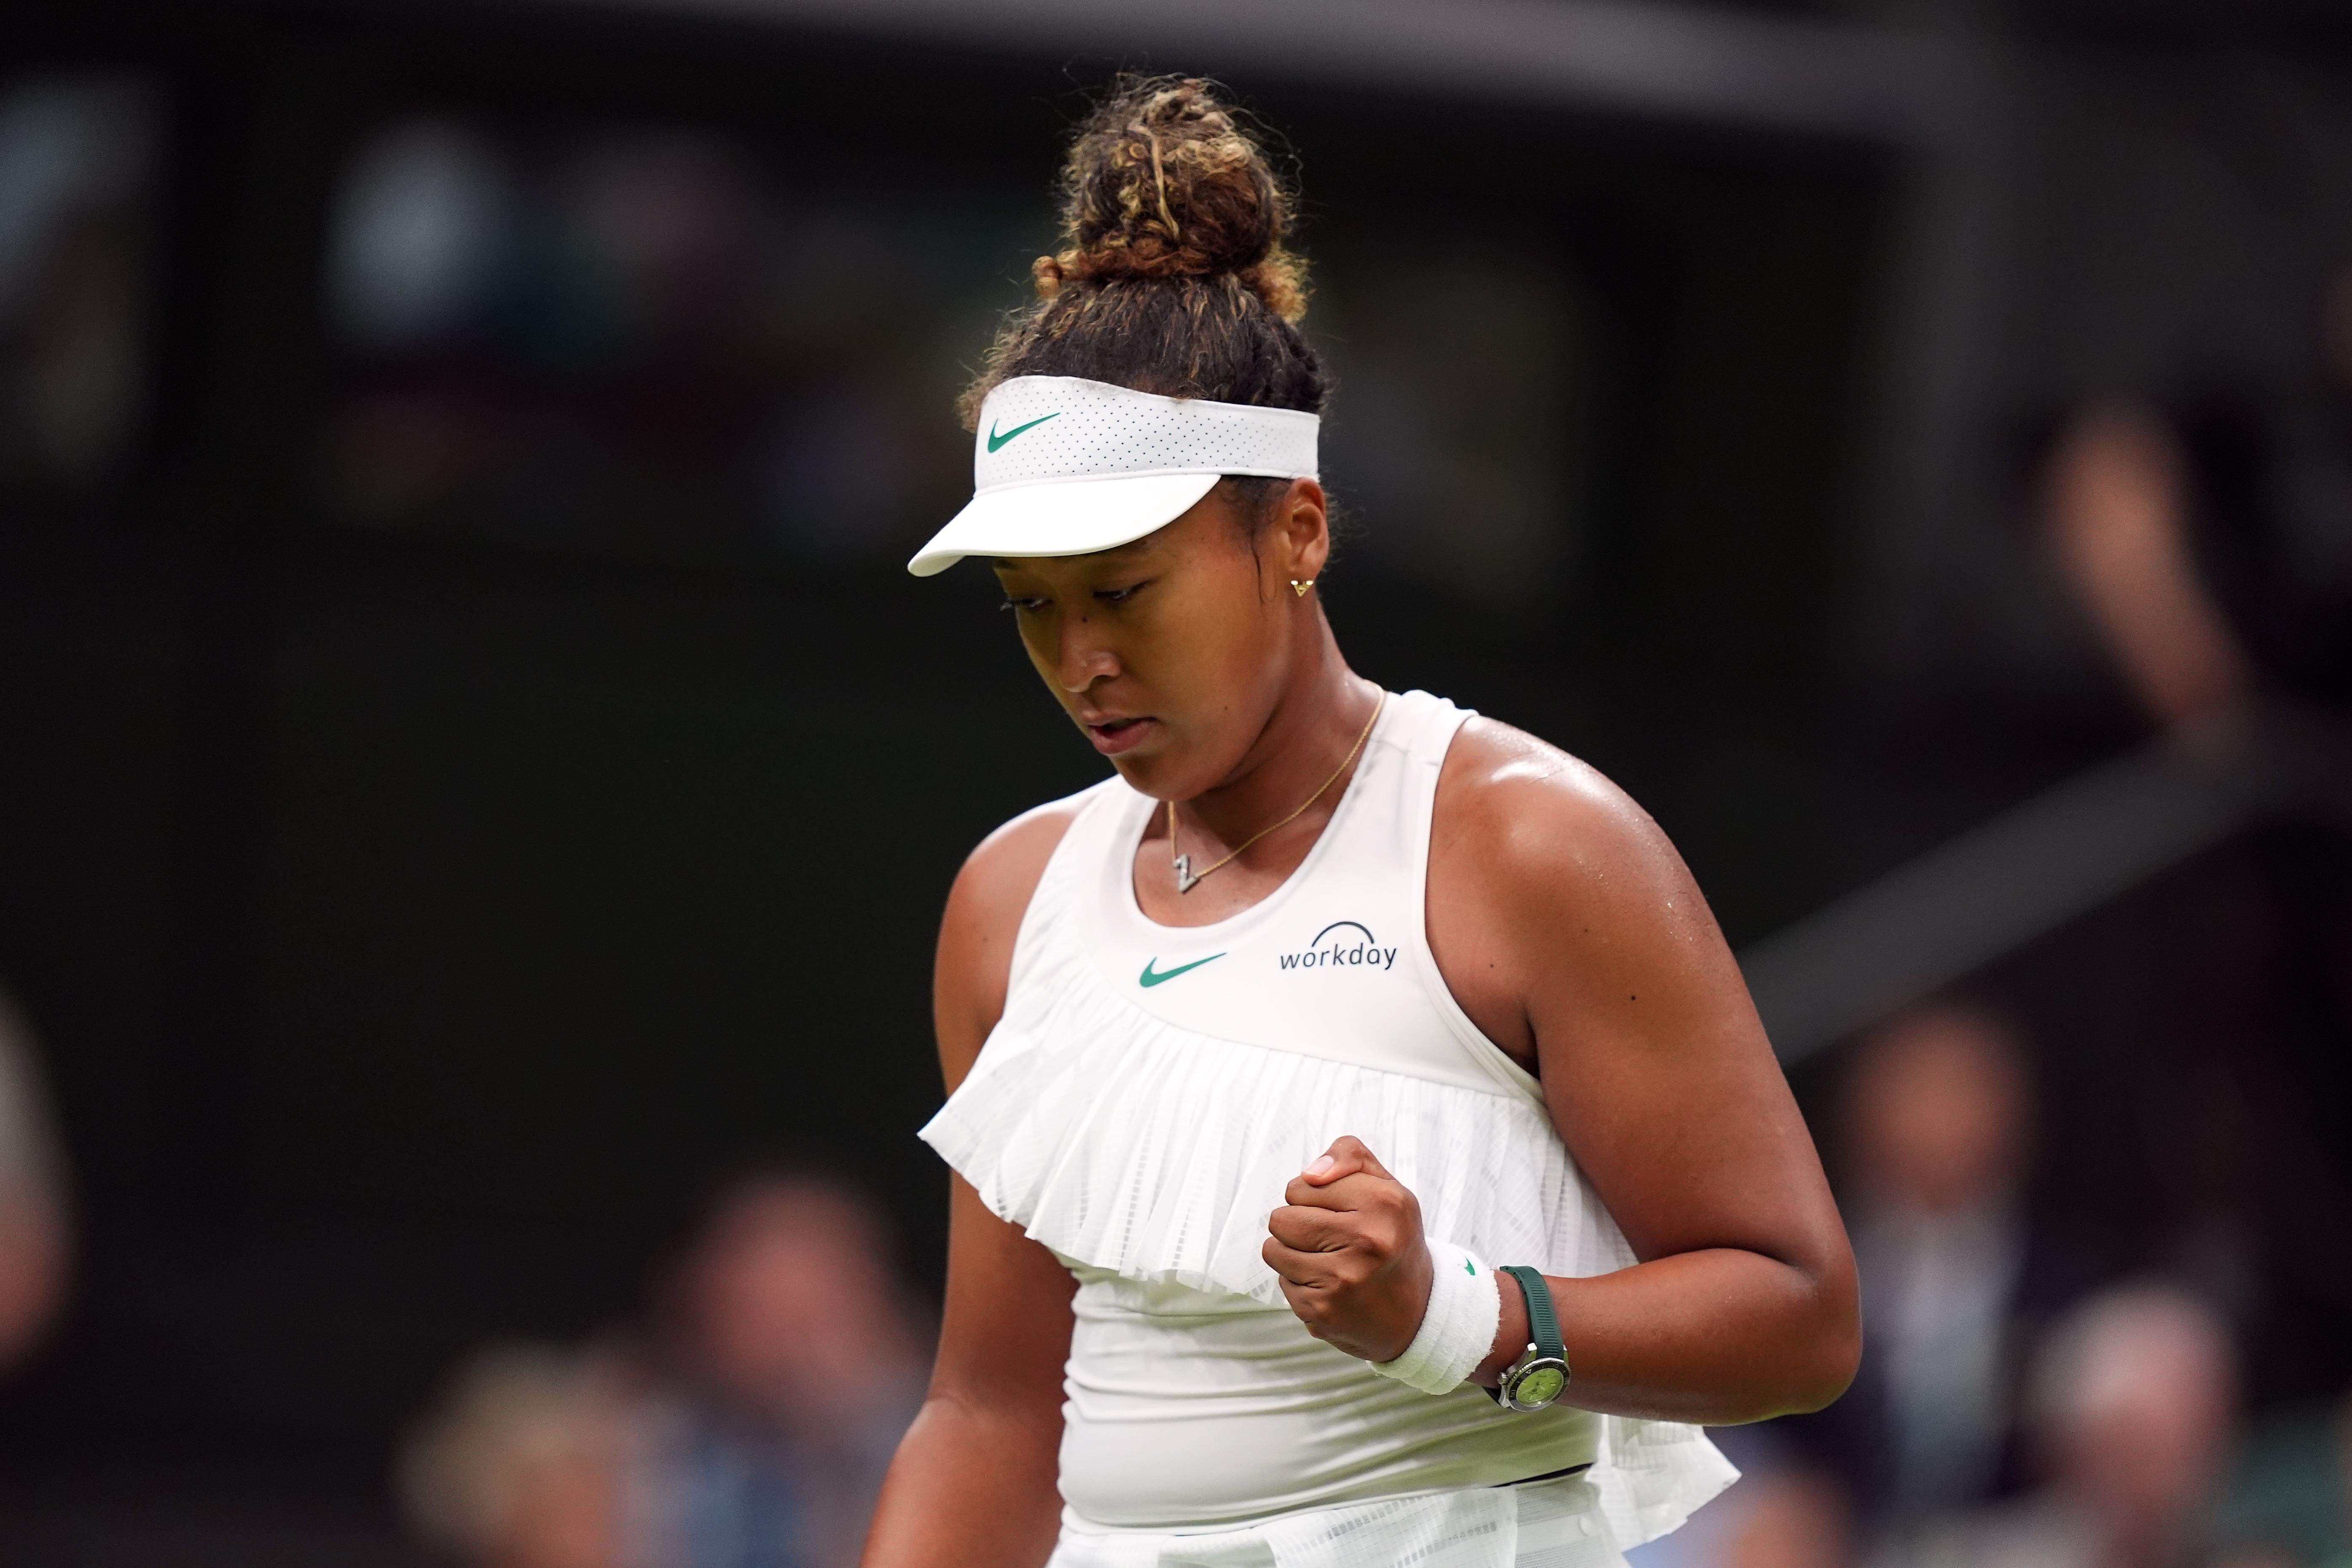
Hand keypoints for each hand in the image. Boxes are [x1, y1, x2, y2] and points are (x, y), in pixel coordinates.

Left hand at [1263, 1136, 1433, 1361]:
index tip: (1338, 1211)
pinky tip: (1330, 1286)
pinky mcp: (1322, 1311)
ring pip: (1273, 1251)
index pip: (1301, 1185)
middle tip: (1328, 1237)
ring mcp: (1343, 1280)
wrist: (1416, 1310)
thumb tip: (1311, 1174)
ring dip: (1292, 1254)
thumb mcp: (1386, 1186)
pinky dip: (1300, 1283)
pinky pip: (1282, 1283)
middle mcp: (1367, 1242)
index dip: (1312, 1196)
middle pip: (1281, 1219)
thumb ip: (1350, 1156)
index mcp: (1383, 1203)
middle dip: (1297, 1224)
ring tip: (1327, 1260)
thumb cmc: (1392, 1238)